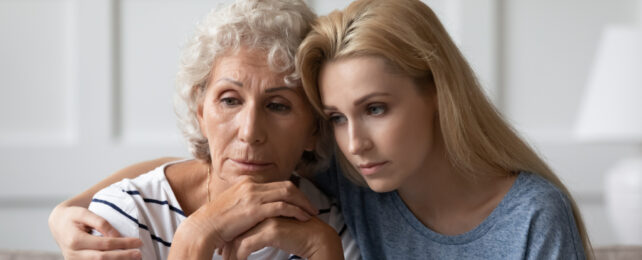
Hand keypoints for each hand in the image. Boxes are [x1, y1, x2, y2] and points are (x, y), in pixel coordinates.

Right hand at [48, 204, 141, 259]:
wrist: (58, 225)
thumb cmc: (72, 216)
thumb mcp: (84, 213)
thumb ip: (100, 223)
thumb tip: (116, 235)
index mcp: (75, 240)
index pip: (104, 244)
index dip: (123, 244)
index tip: (138, 242)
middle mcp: (73, 254)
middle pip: (103, 259)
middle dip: (123, 257)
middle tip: (139, 254)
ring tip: (133, 259)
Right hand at [169, 176, 318, 259]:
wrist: (203, 228)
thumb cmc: (217, 224)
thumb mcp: (235, 208)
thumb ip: (249, 205)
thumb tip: (259, 212)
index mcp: (247, 183)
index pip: (277, 184)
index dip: (292, 193)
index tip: (301, 203)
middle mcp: (252, 185)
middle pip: (286, 185)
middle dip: (302, 197)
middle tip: (312, 208)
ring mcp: (253, 195)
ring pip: (288, 193)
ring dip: (303, 203)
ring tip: (312, 214)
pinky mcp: (255, 208)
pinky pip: (282, 206)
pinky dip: (296, 211)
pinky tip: (303, 218)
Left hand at [222, 217, 343, 259]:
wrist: (316, 238)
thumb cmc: (296, 235)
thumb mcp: (274, 230)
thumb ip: (260, 228)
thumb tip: (242, 239)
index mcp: (262, 207)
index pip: (238, 220)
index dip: (230, 234)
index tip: (223, 247)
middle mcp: (263, 210)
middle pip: (237, 227)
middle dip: (228, 243)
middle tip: (222, 254)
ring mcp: (268, 218)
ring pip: (240, 237)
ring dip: (232, 252)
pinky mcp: (272, 229)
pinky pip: (248, 245)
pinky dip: (240, 255)